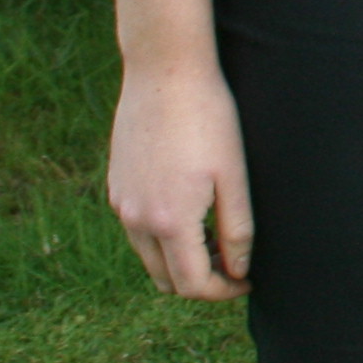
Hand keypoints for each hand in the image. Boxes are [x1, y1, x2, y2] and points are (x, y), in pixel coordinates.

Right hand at [108, 60, 253, 298]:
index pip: (193, 285)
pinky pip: (137, 231)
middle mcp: (136, 221)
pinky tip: (190, 210)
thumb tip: (239, 270)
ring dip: (180, 259)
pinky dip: (162, 237)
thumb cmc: (208, 117)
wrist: (164, 71)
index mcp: (170, 222)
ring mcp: (120, 204)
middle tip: (235, 260)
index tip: (247, 280)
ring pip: (149, 258)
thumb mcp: (234, 174)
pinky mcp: (115, 187)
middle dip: (202, 280)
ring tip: (215, 236)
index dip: (223, 291)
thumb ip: (237, 229)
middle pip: (167, 280)